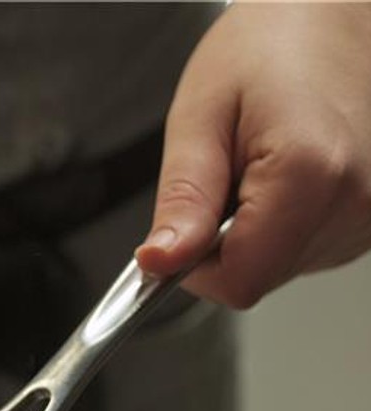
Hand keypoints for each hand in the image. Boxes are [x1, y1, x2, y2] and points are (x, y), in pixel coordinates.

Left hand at [135, 2, 370, 307]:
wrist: (336, 9)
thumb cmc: (272, 43)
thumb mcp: (202, 116)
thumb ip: (183, 200)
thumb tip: (160, 262)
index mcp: (310, 176)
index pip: (238, 283)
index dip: (195, 268)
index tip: (184, 227)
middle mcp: (357, 201)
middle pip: (261, 276)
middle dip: (225, 243)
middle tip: (231, 170)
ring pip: (284, 265)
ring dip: (257, 230)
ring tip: (265, 159)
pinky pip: (311, 246)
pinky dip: (286, 221)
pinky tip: (292, 168)